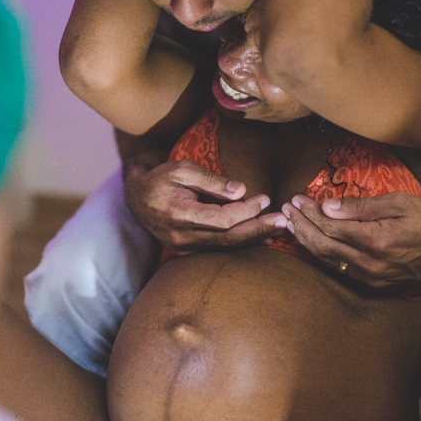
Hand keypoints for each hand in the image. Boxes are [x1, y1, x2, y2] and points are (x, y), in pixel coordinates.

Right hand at [125, 159, 286, 253]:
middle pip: (228, 238)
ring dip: (253, 239)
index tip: (264, 199)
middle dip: (258, 230)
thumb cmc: (160, 179)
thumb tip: (241, 190)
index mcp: (180, 214)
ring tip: (278, 231)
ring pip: (225, 247)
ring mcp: (183, 247)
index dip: (247, 211)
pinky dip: (240, 243)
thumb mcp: (182, 169)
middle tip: (284, 222)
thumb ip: (212, 181)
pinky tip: (259, 238)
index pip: (222, 219)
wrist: (136, 198)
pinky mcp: (186, 251)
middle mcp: (181, 236)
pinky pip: (217, 249)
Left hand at [280, 192, 420, 287]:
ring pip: (330, 261)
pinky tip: (311, 244)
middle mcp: (372, 263)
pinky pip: (341, 270)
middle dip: (302, 227)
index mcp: (378, 240)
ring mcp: (373, 277)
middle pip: (325, 246)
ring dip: (307, 243)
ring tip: (291, 225)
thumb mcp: (399, 202)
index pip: (332, 227)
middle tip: (287, 211)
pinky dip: (322, 256)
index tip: (296, 199)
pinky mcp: (375, 283)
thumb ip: (361, 206)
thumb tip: (327, 206)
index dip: (310, 213)